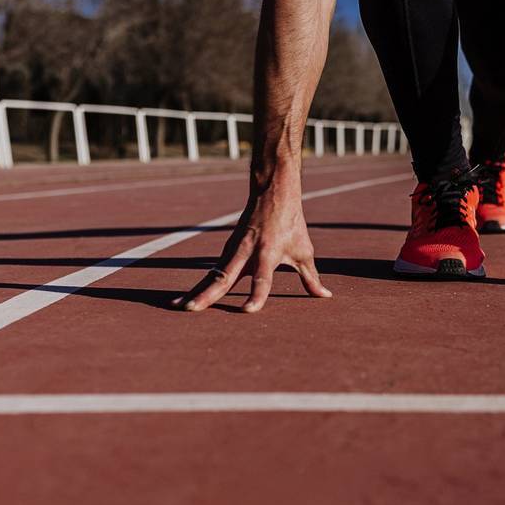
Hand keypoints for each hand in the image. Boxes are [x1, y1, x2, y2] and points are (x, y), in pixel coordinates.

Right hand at [173, 183, 330, 313]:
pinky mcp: (226, 253)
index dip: (256, 295)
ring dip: (195, 291)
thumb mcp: (304, 251)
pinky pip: (210, 273)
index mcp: (268, 253)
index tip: (247, 311)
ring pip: (211, 275)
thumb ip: (311, 278)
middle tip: (192, 310)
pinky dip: (198, 286)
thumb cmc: (291, 224)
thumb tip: (326, 296)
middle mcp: (245, 253)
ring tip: (178, 307)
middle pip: (224, 277)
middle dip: (208, 295)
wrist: (272, 193)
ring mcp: (232, 252)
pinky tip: (183, 299)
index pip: (262, 278)